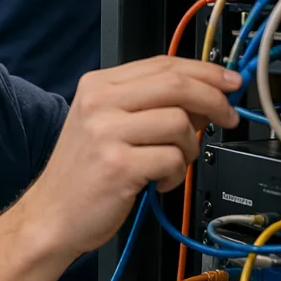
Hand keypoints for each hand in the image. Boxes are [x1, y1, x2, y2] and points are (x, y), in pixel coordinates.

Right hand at [30, 55, 241, 259]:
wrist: (51, 216)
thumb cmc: (84, 174)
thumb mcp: (107, 125)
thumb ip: (150, 106)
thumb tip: (207, 97)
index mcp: (97, 86)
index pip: (163, 64)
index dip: (205, 72)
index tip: (230, 83)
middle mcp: (99, 103)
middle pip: (176, 85)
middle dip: (214, 100)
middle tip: (228, 117)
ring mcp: (106, 133)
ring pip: (179, 123)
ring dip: (190, 147)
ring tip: (173, 164)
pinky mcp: (118, 166)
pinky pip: (172, 159)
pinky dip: (176, 174)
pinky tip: (159, 182)